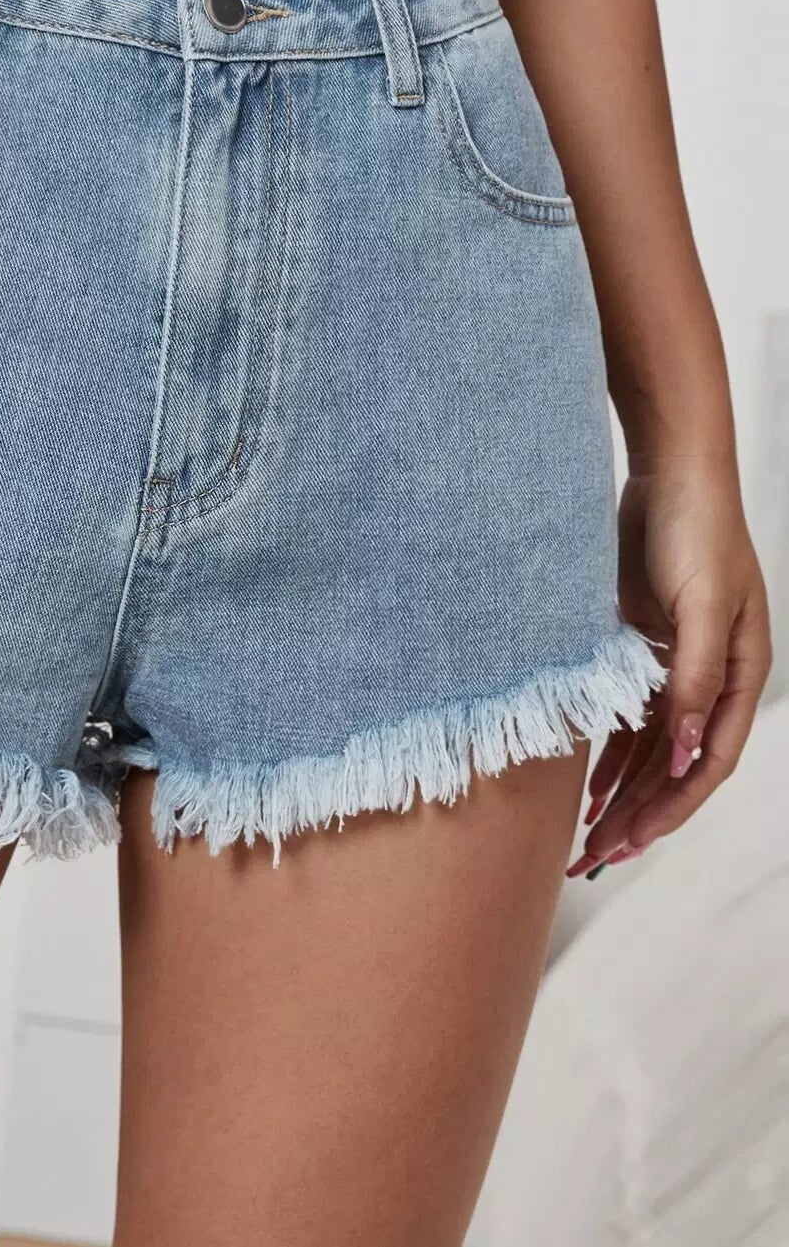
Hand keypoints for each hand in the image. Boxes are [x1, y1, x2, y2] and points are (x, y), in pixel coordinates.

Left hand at [568, 456, 772, 876]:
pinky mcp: (643, 648)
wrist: (668, 470)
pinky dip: (611, 753)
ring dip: (623, 793)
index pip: (709, 762)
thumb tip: (690, 757)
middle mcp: (712, 679)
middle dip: (640, 815)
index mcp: (740, 674)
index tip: (630, 842)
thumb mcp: (697, 605)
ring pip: (652, 749)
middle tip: (595, 859)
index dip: (672, 806)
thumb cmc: (695, 529)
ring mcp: (677, 666)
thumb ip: (693, 682)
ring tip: (588, 840)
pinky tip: (588, 786)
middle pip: (678, 766)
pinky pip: (630, 718)